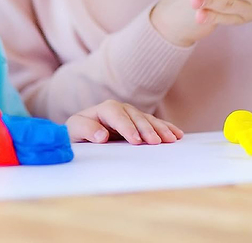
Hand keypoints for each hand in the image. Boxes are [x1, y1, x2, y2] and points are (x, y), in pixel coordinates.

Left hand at [66, 100, 183, 144]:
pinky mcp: (139, 124)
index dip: (126, 126)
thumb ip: (85, 130)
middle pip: (135, 116)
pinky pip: (154, 124)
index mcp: (103, 109)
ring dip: (160, 129)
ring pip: (147, 120)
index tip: (135, 140)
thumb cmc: (77, 132)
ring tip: (171, 139)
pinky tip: (177, 134)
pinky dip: (166, 128)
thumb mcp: (74, 130)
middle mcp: (120, 109)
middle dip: (146, 129)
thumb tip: (102, 134)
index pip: (116, 114)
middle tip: (156, 142)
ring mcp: (131, 116)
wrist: (81, 133)